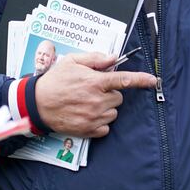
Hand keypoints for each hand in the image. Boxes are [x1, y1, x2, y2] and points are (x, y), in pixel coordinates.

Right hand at [35, 52, 156, 137]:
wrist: (36, 104)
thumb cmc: (54, 81)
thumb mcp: (72, 62)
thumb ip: (95, 59)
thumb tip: (113, 58)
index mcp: (95, 82)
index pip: (124, 80)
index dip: (141, 80)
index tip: (153, 81)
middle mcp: (97, 101)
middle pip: (119, 98)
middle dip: (110, 93)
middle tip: (93, 89)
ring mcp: (93, 117)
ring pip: (113, 112)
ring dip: (105, 107)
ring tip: (87, 102)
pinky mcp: (88, 130)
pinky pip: (106, 127)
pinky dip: (100, 122)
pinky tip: (86, 114)